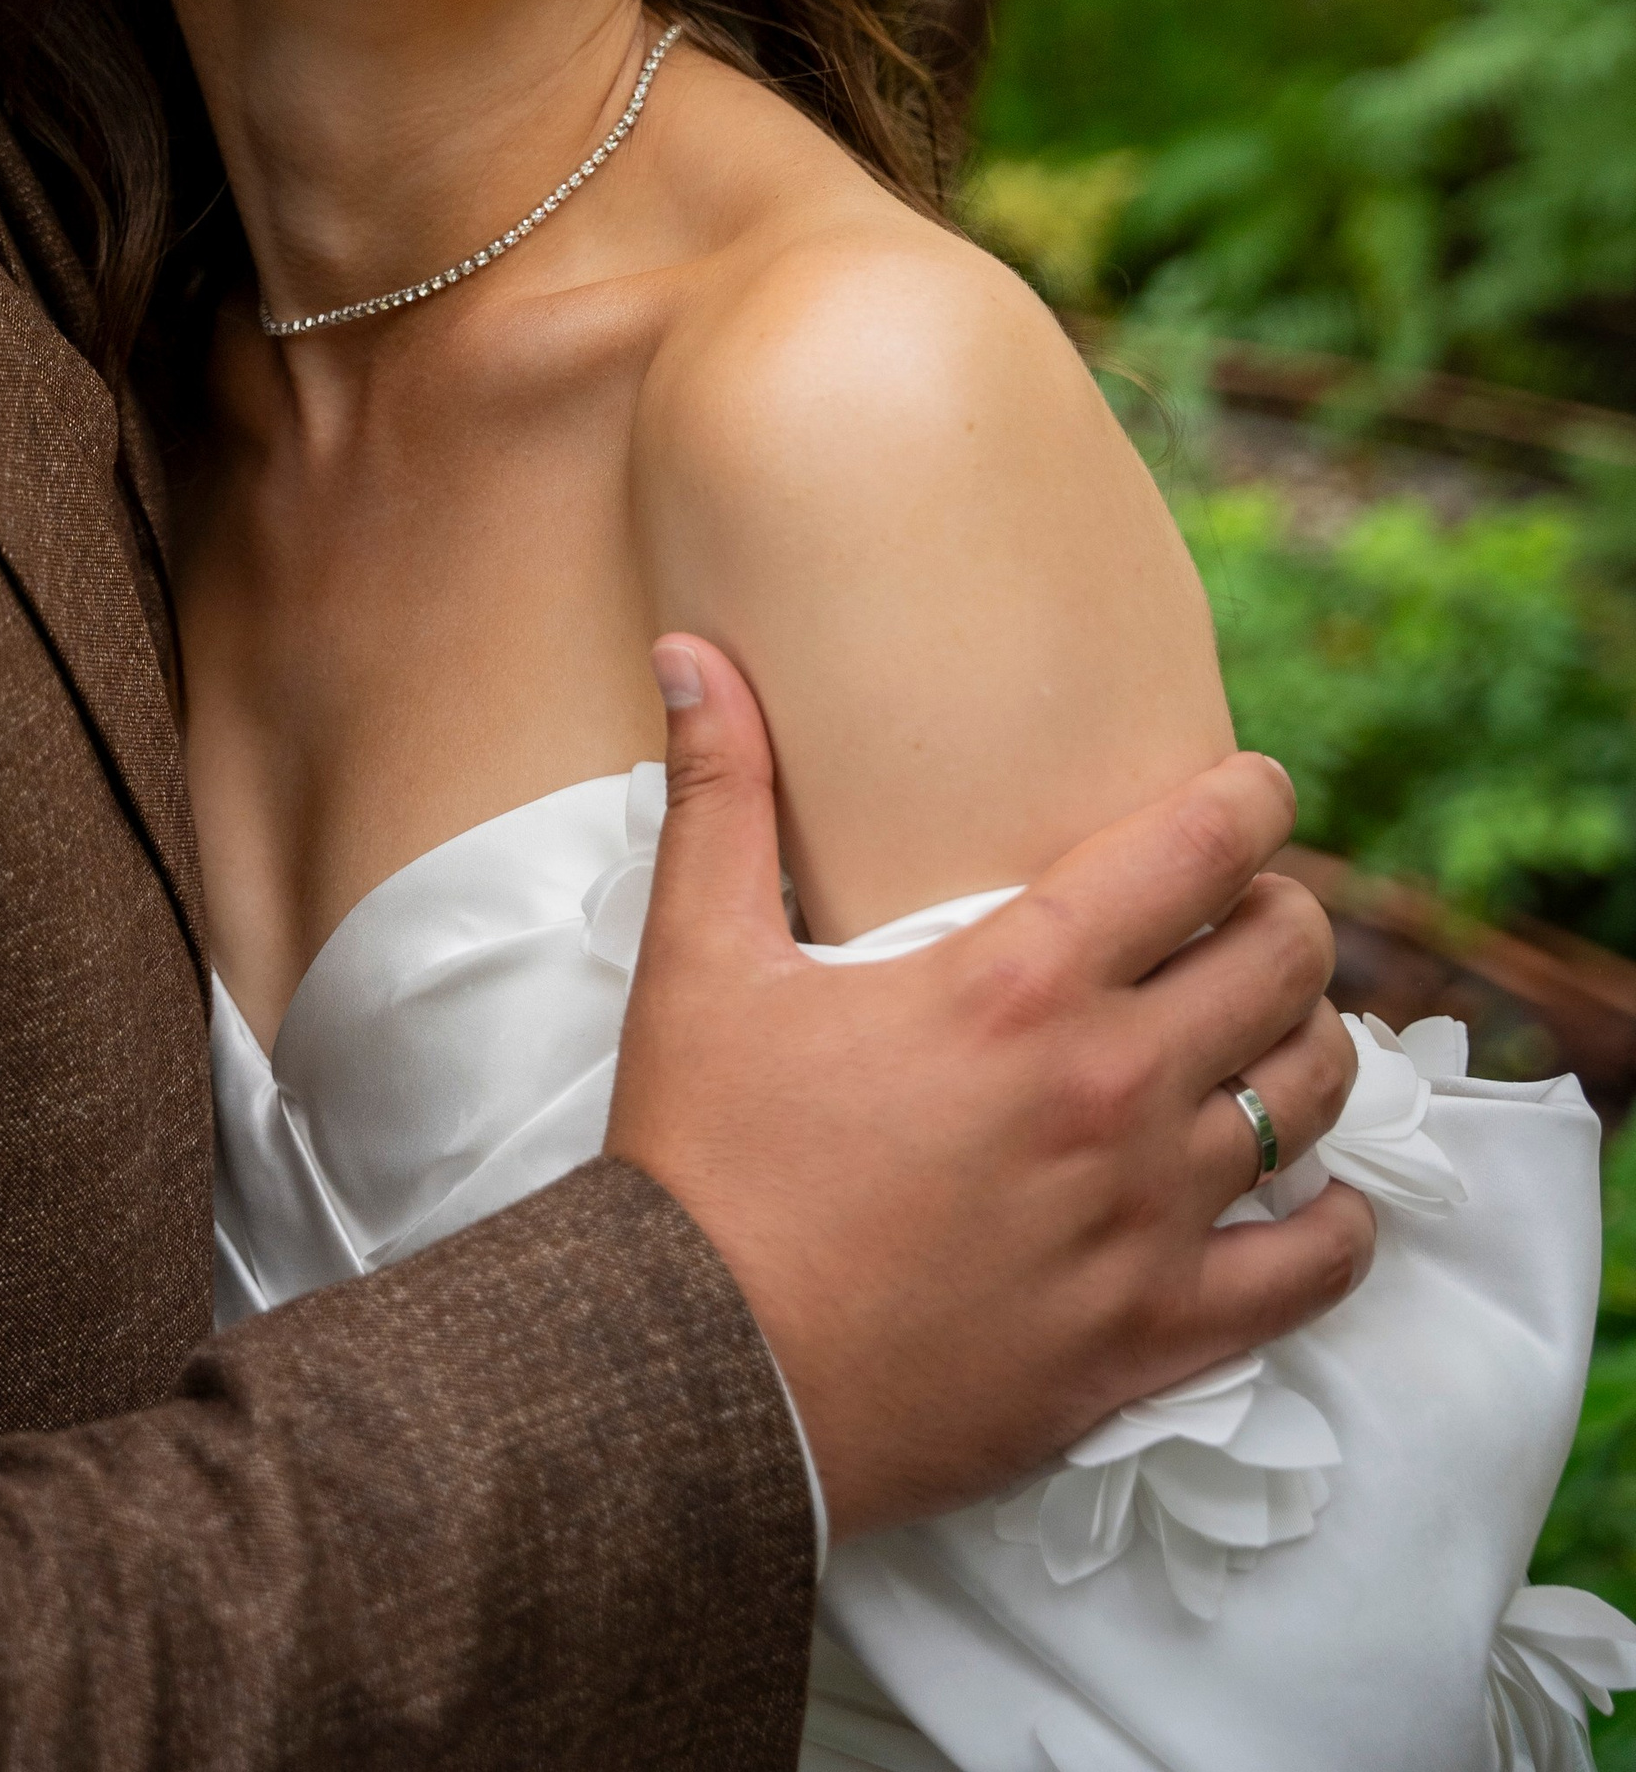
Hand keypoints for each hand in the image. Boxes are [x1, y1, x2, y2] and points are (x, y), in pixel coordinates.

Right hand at [605, 636, 1374, 1543]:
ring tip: (1269, 1034)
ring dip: (1309, 1047)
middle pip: (1286, 961)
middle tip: (1247, 915)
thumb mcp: (697, 959)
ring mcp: (1146, 1218)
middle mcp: (1110, 1089)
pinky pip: (1310, 1268)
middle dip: (1285, 916)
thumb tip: (692, 650)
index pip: (1200, 849)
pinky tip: (1316, 1201)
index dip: (1251, 800)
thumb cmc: (704, 1160)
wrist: (704, 1378)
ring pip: (1312, 1096)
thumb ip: (719, 793)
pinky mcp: (1154, 1334)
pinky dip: (1335, 1225)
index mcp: (1018, 983)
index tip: (1252, 791)